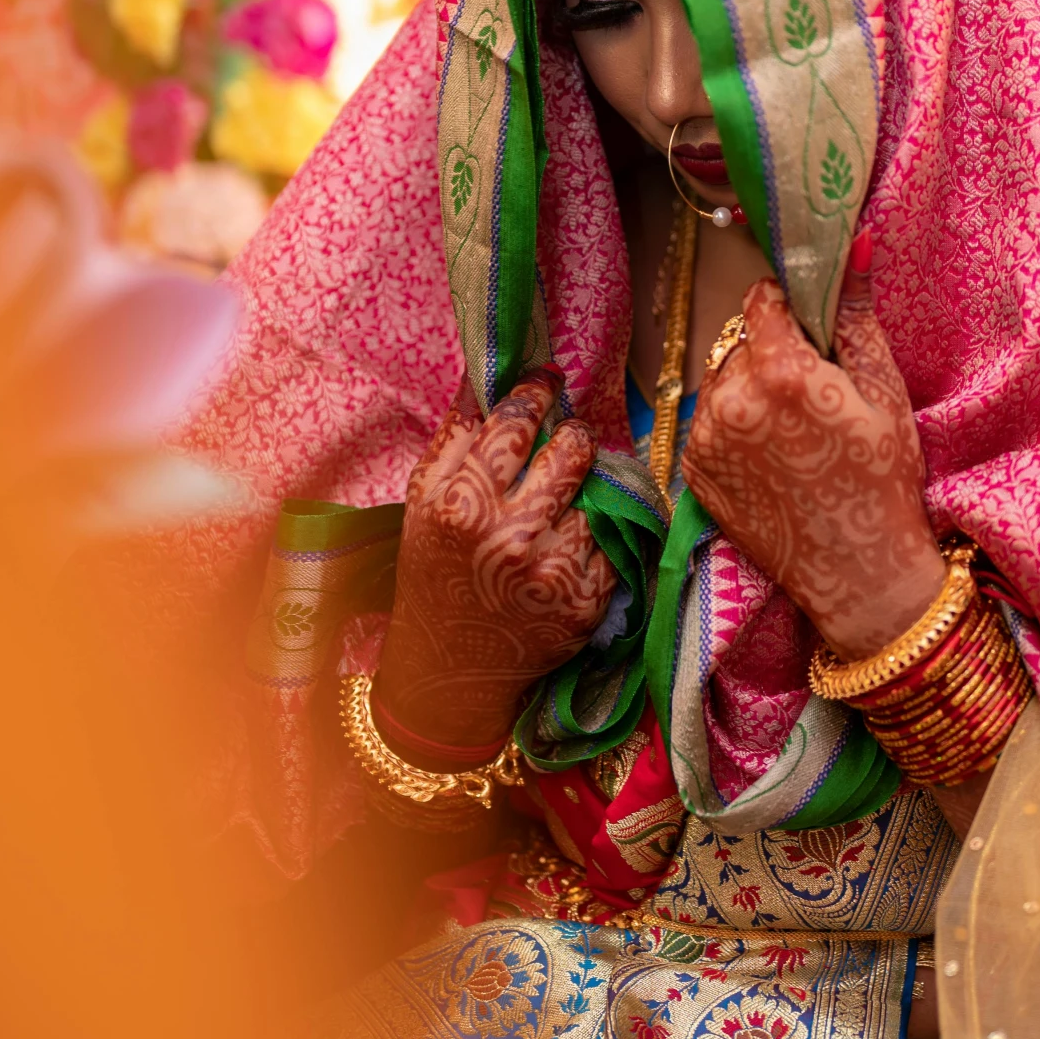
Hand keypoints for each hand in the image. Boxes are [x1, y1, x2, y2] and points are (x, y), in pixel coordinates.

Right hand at [376, 367, 614, 756]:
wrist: (450, 665)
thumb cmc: (435, 570)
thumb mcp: (425, 500)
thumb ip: (457, 434)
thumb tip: (489, 373)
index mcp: (462, 504)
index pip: (516, 422)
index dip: (537, 390)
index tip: (547, 379)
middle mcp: (510, 535)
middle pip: (572, 448)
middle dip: (573, 433)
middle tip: (566, 437)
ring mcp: (554, 570)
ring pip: (599, 491)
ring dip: (588, 484)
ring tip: (565, 495)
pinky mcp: (587, 600)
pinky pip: (614, 538)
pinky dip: (600, 531)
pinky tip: (574, 536)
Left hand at [680, 252, 945, 660]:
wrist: (859, 573)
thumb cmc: (883, 481)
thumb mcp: (885, 390)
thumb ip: (857, 313)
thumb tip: (856, 241)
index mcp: (781, 371)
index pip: (763, 301)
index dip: (789, 311)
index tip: (812, 333)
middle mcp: (732, 399)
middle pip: (743, 342)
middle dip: (774, 354)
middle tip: (814, 396)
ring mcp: (707, 437)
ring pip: (722, 380)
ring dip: (750, 390)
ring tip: (795, 432)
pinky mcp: (694, 470)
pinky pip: (710, 421)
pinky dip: (735, 426)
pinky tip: (774, 456)